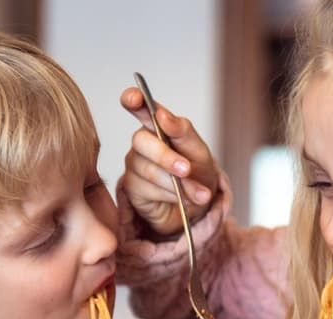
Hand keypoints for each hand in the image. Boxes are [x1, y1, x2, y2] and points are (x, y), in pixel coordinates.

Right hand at [120, 86, 218, 235]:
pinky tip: (182, 199)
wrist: (200, 206)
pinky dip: (170, 195)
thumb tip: (163, 116)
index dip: (133, 100)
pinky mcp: (132, 189)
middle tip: (186, 169)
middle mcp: (142, 144)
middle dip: (165, 156)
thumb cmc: (198, 173)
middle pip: (141, 141)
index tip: (135, 98)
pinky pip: (147, 189)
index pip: (139, 106)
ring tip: (197, 193)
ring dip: (176, 183)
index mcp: (158, 126)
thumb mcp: (199, 150)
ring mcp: (134, 166)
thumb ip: (183, 132)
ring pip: (148, 169)